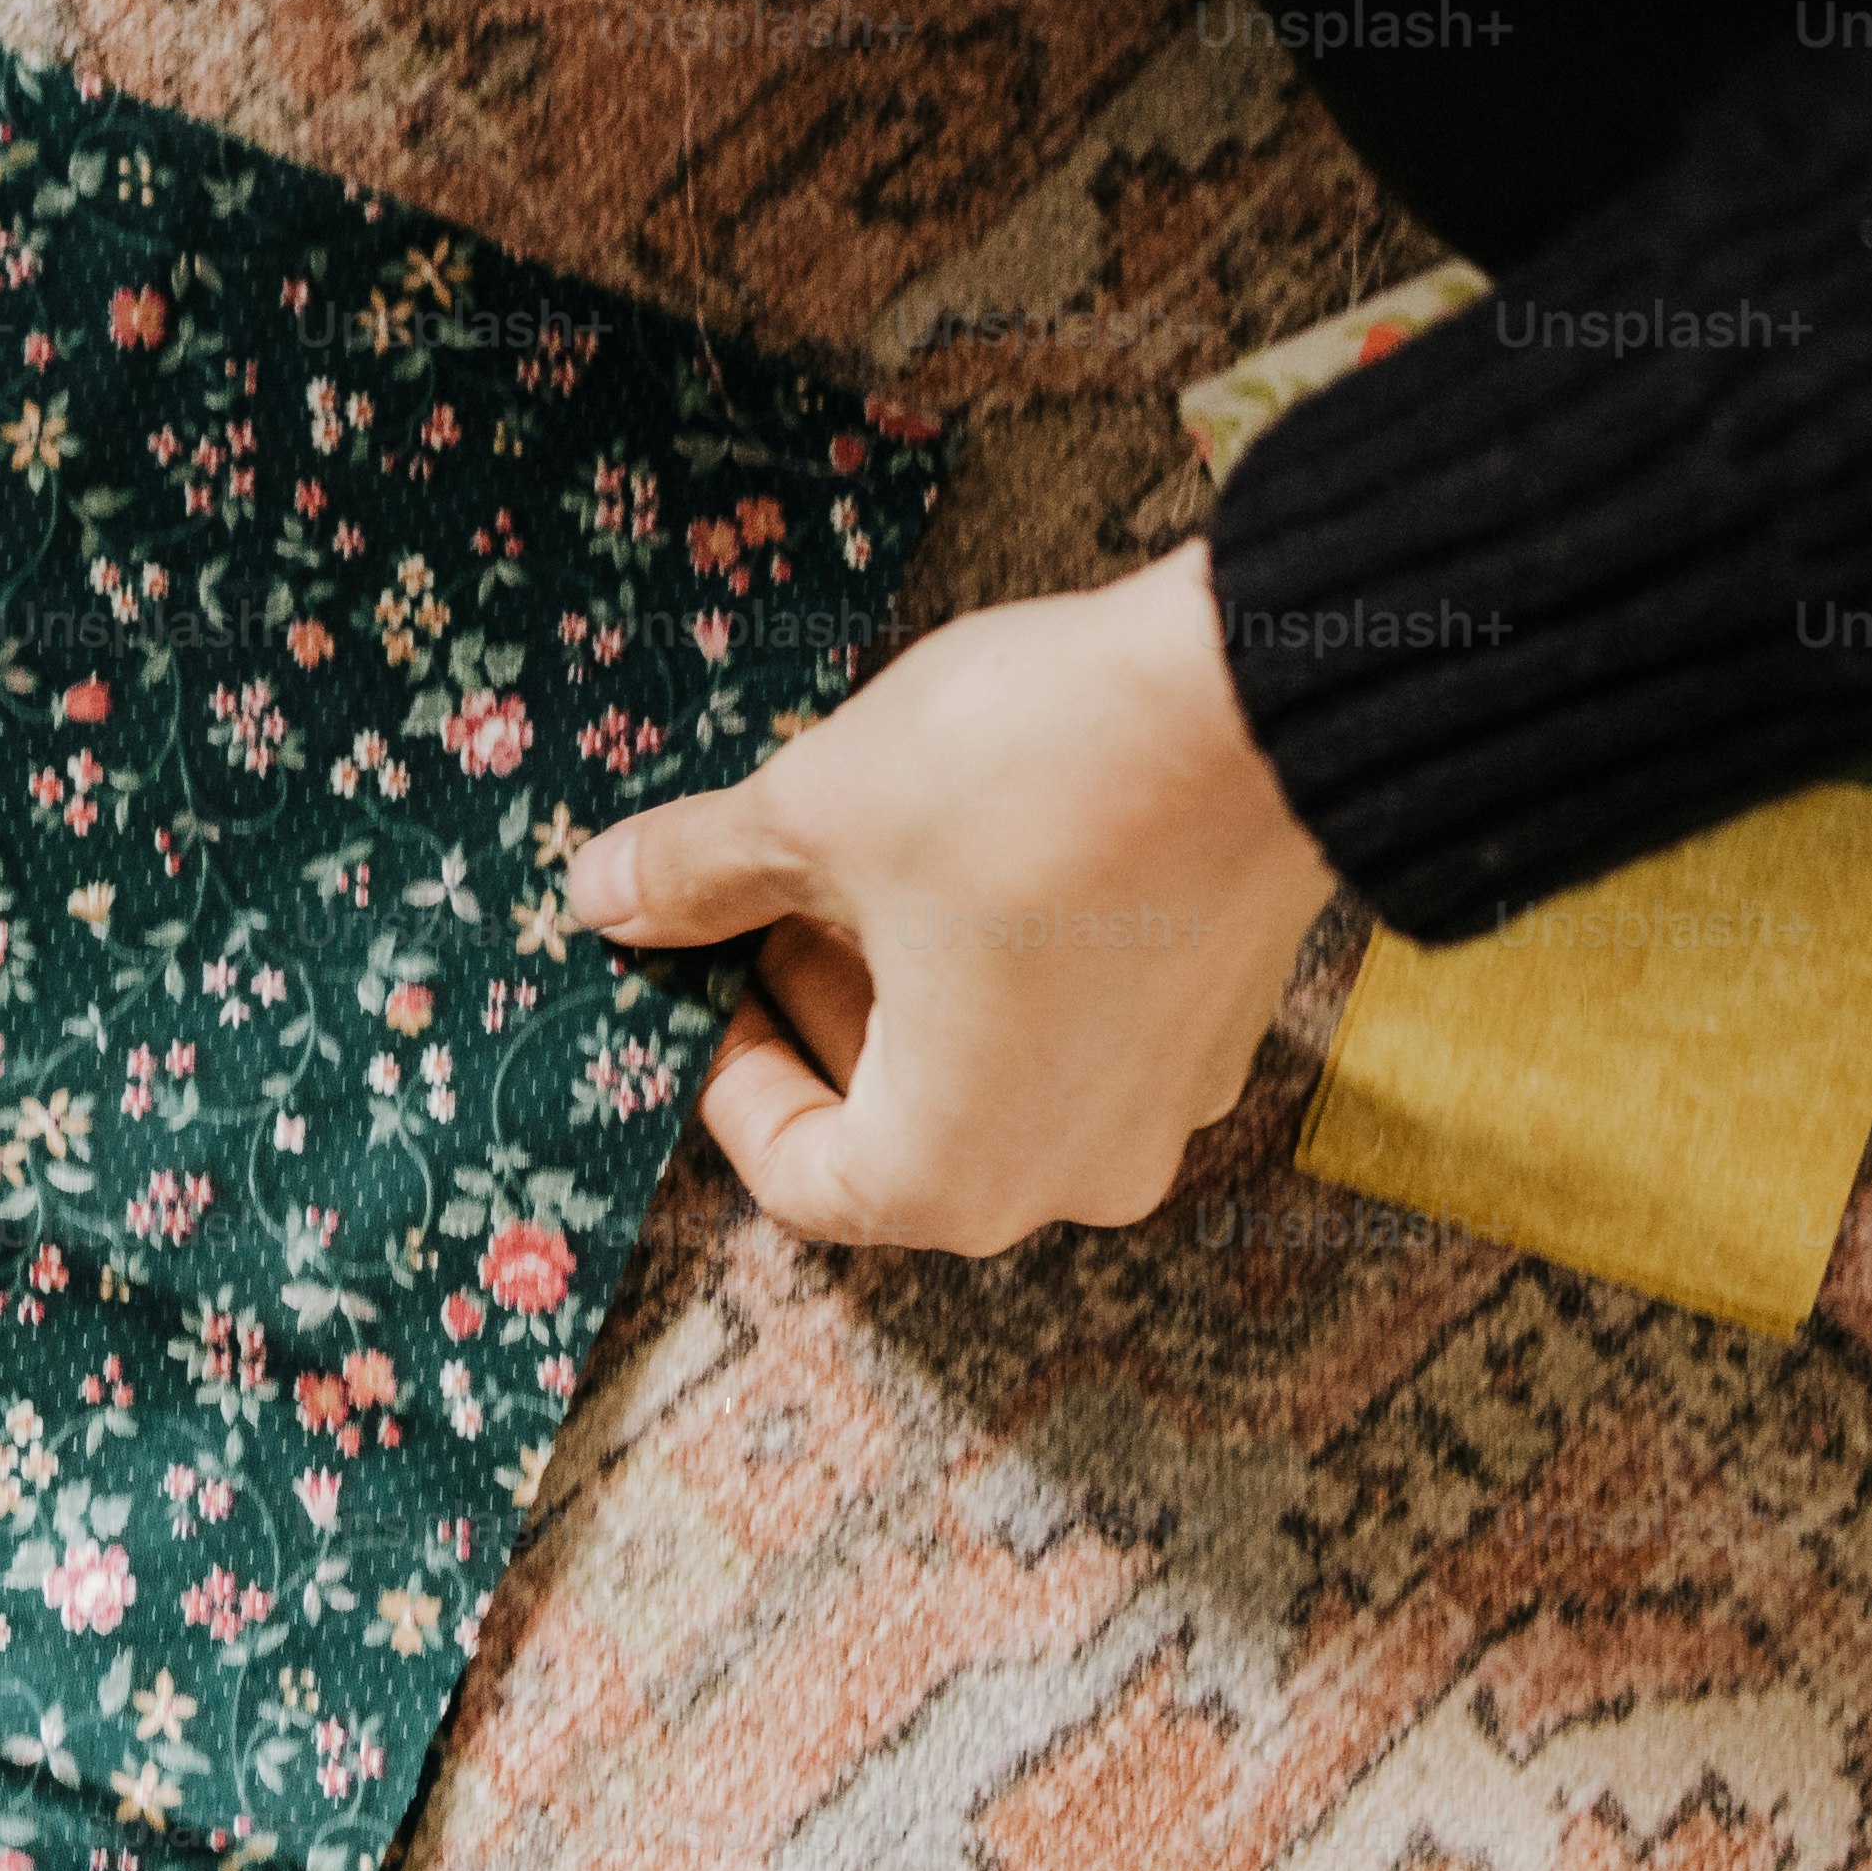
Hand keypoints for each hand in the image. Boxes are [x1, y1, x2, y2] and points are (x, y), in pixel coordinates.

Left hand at [563, 541, 1334, 1256]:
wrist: (1265, 691)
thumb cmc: (1028, 779)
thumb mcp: (818, 813)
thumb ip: (699, 875)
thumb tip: (605, 896)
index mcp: (950, 1175)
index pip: (797, 1174)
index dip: (726, 1075)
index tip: (700, 975)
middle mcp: (1070, 1179)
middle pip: (896, 1129)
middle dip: (820, 1012)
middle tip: (770, 899)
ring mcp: (1161, 1110)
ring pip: (991, 1076)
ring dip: (913, 986)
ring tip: (874, 858)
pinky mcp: (1224, 1029)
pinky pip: (1080, 1031)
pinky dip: (1012, 970)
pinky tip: (985, 850)